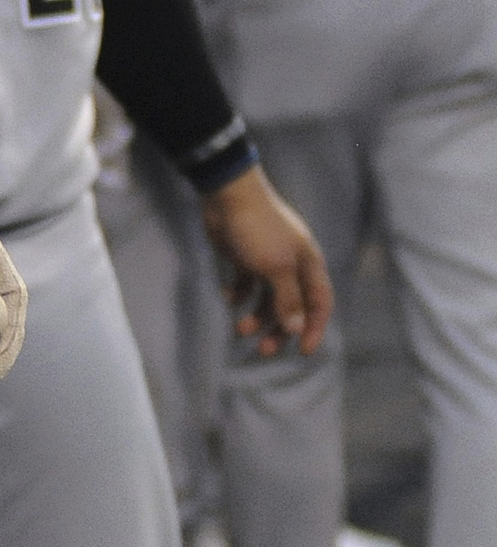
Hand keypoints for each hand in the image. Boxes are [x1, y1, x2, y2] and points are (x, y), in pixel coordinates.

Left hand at [202, 167, 331, 356]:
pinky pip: (246, 284)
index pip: (320, 304)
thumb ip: (287, 299)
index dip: (314, 329)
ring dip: (256, 316)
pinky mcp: (244, 256)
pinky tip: (228, 298)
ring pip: (267, 298)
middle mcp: (291, 265)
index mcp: (308, 265)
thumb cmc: (257, 229)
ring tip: (239, 329)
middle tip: (263, 350)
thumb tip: (296, 329)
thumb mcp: (276, 268)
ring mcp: (267, 260)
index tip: (304, 352)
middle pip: (291, 307)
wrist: (226, 195)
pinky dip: (238, 295)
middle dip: (279, 330)